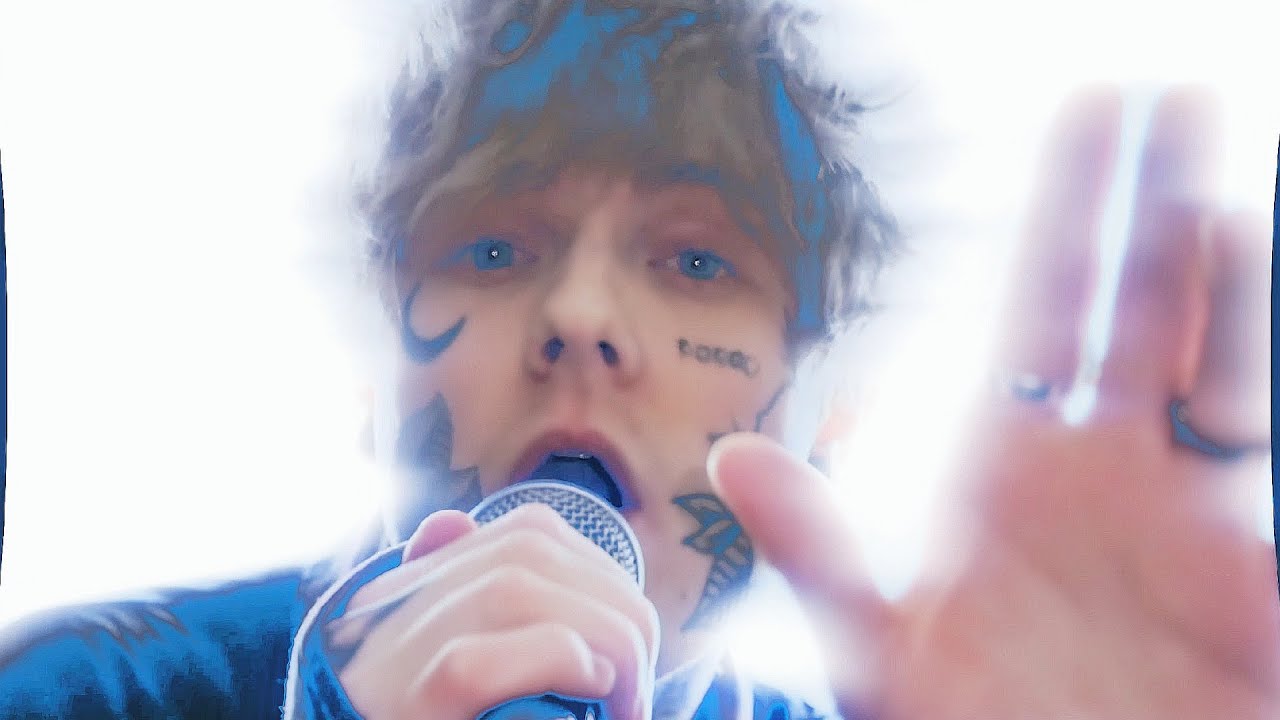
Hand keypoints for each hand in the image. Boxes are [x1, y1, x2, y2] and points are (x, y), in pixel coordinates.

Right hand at [326, 504, 659, 719]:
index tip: (629, 629)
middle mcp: (393, 612)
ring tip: (627, 700)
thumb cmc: (416, 714)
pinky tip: (590, 689)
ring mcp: (394, 659)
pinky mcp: (410, 703)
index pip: (526, 532)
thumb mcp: (431, 660)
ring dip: (600, 635)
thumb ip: (457, 600)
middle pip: (529, 551)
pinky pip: (477, 663)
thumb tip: (451, 523)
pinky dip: (554, 662)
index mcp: (411, 593)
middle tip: (640, 679)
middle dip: (614, 603)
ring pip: (511, 590)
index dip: (599, 568)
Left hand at [709, 89, 1277, 718]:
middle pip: (1142, 302)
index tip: (1094, 115)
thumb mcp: (879, 656)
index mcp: (1013, 468)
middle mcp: (1106, 468)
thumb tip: (733, 454)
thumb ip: (818, 554)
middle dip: (1157, 200)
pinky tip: (1259, 314)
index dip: (1071, 208)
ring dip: (1227, 277)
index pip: (1049, 305)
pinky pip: (1274, 446)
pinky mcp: (1257, 570)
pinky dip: (1271, 371)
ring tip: (1214, 188)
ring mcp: (1188, 513)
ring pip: (1219, 361)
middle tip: (1172, 95)